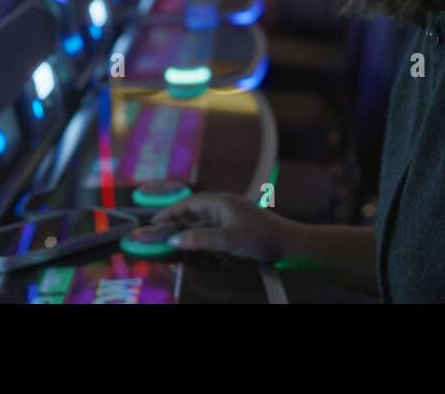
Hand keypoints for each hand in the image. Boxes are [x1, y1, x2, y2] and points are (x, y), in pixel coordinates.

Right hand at [154, 192, 298, 262]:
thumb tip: (174, 239)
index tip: (156, 221)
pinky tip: (195, 239)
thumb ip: (199, 238)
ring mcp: (233, 214)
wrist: (288, 243)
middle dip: (177, 219)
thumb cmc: (259, 238)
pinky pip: (213, 225)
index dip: (171, 211)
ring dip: (188, 226)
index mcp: (222, 201)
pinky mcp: (239, 224)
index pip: (190, 203)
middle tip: (160, 230)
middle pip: (196, 209)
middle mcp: (226, 204)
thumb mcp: (227, 240)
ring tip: (172, 235)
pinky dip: (201, 231)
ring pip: (204, 218)